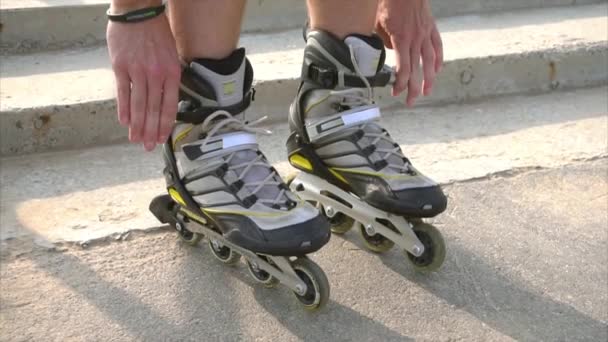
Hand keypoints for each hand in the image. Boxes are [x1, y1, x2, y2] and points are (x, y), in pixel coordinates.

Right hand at [107, 11, 179, 150]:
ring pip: (139, 105)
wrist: (138, 11)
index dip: (165, 125)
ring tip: (136, 140)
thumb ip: (169, 77)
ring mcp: (138, 72)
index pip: (170, 106)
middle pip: (154, 110)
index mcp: (171, 73)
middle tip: (148, 147)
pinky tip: (125, 122)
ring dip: (138, 126)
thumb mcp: (171, 55)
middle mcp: (156, 75)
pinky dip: (124, 109)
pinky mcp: (121, 67)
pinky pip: (123, 92)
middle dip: (151, 131)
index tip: (162, 139)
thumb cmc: (156, 32)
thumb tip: (167, 99)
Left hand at [375, 0, 442, 106]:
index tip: (395, 93)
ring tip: (427, 91)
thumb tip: (388, 52)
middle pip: (417, 70)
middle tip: (411, 102)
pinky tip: (437, 70)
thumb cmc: (389, 4)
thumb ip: (383, 41)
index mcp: (401, 39)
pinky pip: (438, 47)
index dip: (400, 84)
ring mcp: (426, 34)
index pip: (403, 69)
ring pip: (430, 61)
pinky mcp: (431, 28)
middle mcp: (416, 39)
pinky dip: (439, 60)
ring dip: (429, 79)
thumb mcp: (378, 23)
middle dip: (414, 88)